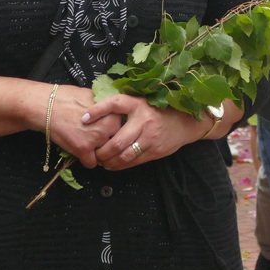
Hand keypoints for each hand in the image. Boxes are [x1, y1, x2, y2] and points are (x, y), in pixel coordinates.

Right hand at [38, 85, 119, 168]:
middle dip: (107, 144)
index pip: (123, 130)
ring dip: (98, 154)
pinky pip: (91, 164)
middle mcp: (108, 127)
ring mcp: (96, 139)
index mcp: (113, 114)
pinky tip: (80, 152)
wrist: (47, 106)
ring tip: (88, 146)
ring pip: (105, 155)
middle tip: (96, 140)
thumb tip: (114, 114)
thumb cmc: (68, 98)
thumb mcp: (94, 97)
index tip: (108, 133)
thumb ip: (107, 108)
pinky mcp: (82, 150)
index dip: (114, 132)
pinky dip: (86, 160)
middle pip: (116, 143)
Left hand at [84, 94, 202, 170]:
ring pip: (124, 155)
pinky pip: (134, 161)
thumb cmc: (158, 112)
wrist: (185, 122)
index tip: (83, 118)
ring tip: (102, 161)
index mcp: (138, 104)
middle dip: (102, 151)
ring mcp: (150, 137)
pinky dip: (120, 165)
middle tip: (94, 153)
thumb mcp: (142, 103)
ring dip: (109, 161)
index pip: (115, 104)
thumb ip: (124, 107)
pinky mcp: (155, 150)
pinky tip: (113, 164)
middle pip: (117, 141)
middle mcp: (144, 120)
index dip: (98, 110)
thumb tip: (96, 112)